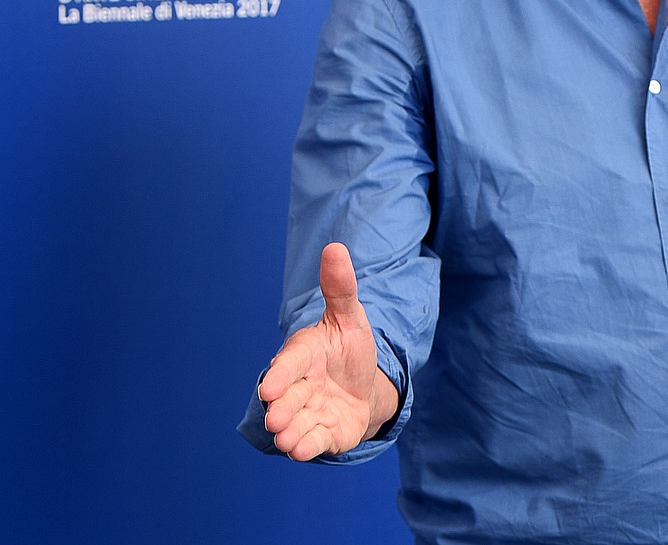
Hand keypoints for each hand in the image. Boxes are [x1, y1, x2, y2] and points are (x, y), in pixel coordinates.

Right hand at [259, 243, 397, 459]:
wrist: (364, 385)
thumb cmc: (349, 349)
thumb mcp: (349, 317)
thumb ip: (339, 288)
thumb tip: (335, 248)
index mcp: (303, 355)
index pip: (289, 364)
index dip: (281, 374)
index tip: (271, 386)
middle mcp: (301, 386)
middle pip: (289, 398)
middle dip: (283, 408)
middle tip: (277, 417)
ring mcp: (310, 412)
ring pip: (297, 423)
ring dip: (291, 431)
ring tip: (287, 439)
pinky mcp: (323, 435)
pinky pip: (313, 442)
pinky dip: (307, 446)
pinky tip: (301, 451)